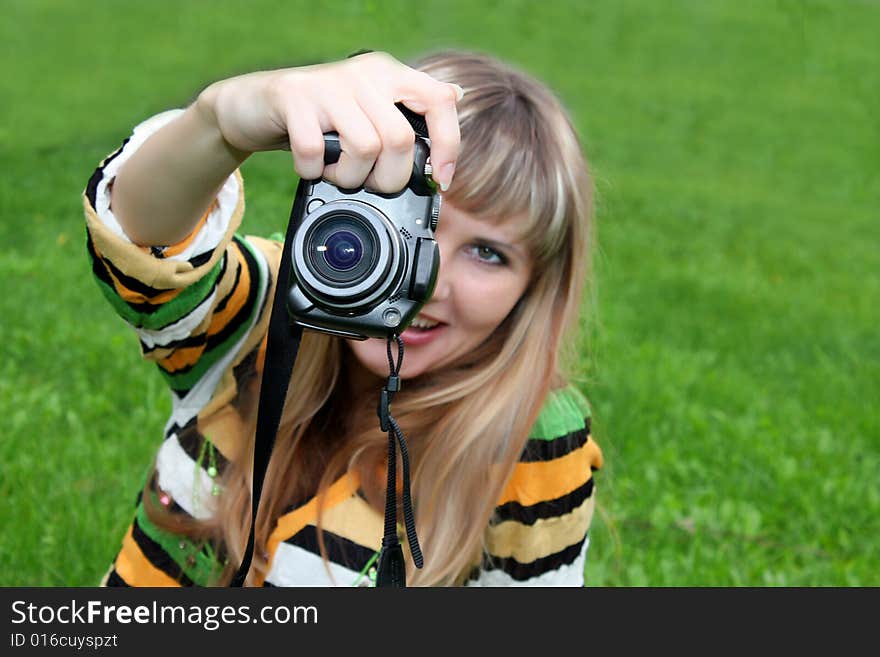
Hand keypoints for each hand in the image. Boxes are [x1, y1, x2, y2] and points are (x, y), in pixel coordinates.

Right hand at [199, 51, 462, 191]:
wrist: (254, 104)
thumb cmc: (320, 117)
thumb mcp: (368, 108)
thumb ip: (408, 108)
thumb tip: (457, 96)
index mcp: (389, 74)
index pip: (439, 101)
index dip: (448, 146)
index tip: (441, 179)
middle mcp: (363, 72)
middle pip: (400, 139)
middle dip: (389, 178)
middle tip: (370, 184)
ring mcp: (327, 83)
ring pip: (364, 147)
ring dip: (351, 178)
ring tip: (338, 175)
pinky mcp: (294, 97)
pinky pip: (317, 150)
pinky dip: (314, 171)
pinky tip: (311, 167)